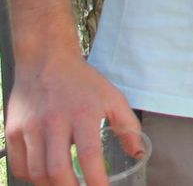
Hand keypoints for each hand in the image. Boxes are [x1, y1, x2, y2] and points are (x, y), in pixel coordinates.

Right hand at [5, 52, 143, 185]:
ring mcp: (30, 127)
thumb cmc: (83, 83)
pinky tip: (44, 176)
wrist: (46, 61)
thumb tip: (137, 153)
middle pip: (57, 169)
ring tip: (64, 185)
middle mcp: (54, 122)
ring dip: (50, 185)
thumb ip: (128, 126)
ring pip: (36, 171)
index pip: (88, 154)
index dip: (95, 179)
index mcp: (83, 114)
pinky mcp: (14, 130)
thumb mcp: (112, 98)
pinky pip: (19, 165)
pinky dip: (31, 177)